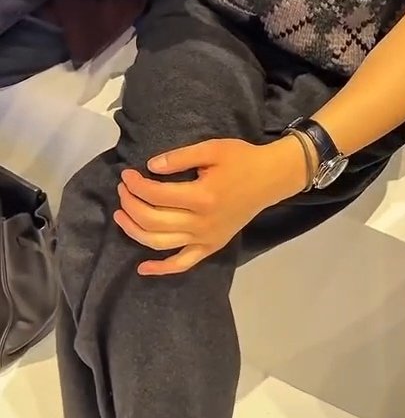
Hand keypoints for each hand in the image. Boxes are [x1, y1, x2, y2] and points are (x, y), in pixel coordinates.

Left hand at [113, 135, 308, 275]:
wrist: (270, 178)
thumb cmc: (242, 159)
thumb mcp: (212, 148)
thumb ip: (179, 157)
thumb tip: (150, 167)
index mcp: (202, 197)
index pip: (156, 195)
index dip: (136, 185)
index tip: (126, 175)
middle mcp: (202, 223)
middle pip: (152, 220)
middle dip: (131, 204)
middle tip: (123, 189)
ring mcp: (206, 239)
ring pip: (160, 243)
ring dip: (135, 231)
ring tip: (122, 215)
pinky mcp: (211, 247)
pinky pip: (183, 264)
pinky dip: (161, 269)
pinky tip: (142, 268)